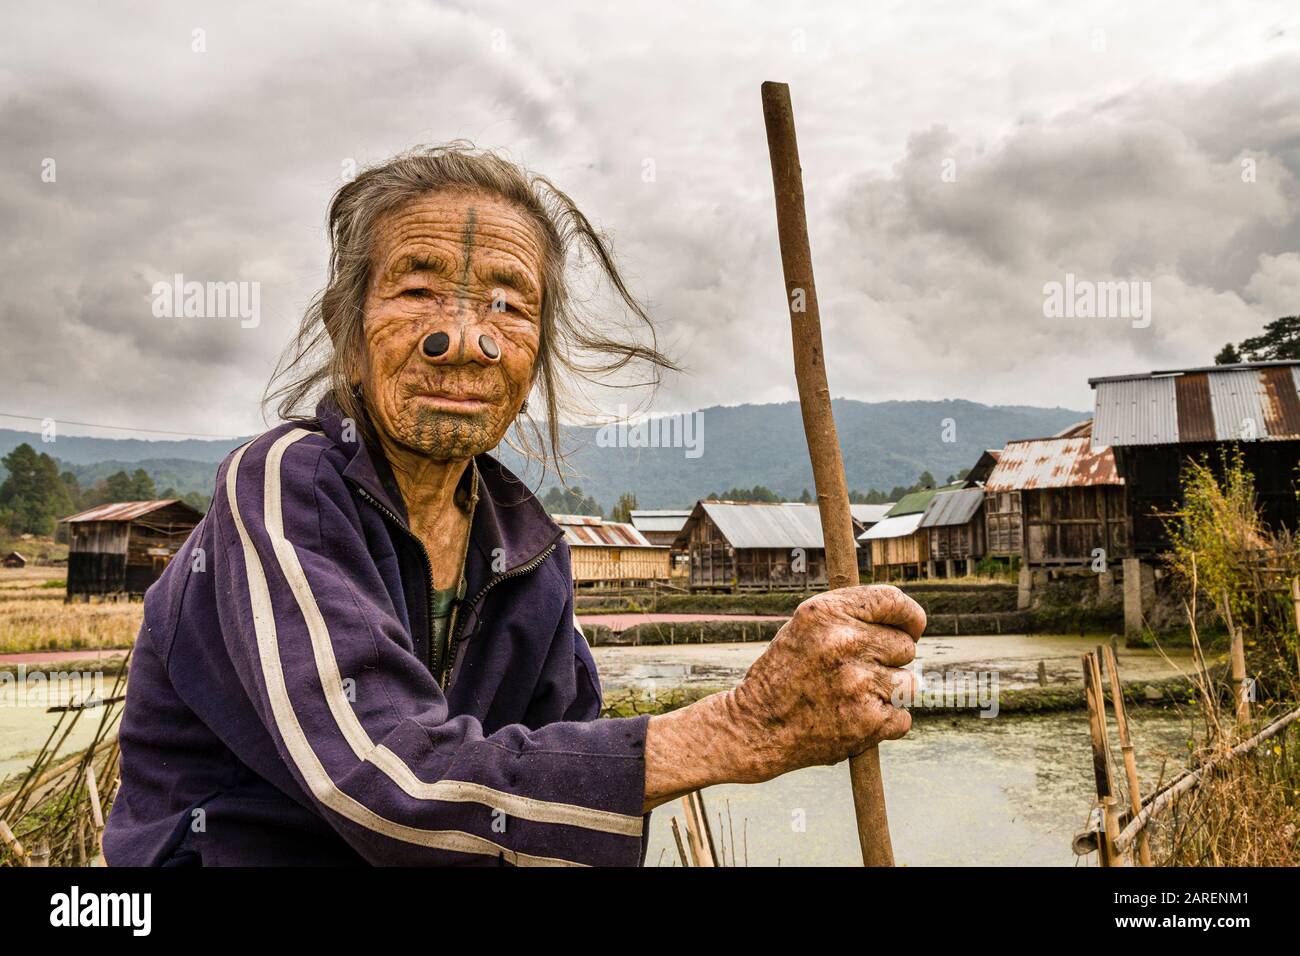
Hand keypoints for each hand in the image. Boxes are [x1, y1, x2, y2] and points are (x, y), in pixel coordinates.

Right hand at [728, 585, 924, 781]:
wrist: (756, 726)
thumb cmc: (784, 673)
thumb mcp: (806, 628)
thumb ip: (850, 616)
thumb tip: (905, 618)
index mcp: (827, 613)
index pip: (893, 601)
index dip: (910, 615)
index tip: (912, 627)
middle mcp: (844, 643)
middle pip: (906, 647)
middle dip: (889, 660)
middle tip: (858, 673)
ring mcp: (858, 683)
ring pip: (909, 683)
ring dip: (890, 693)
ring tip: (854, 697)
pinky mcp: (868, 722)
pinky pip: (903, 717)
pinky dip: (885, 723)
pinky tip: (854, 719)